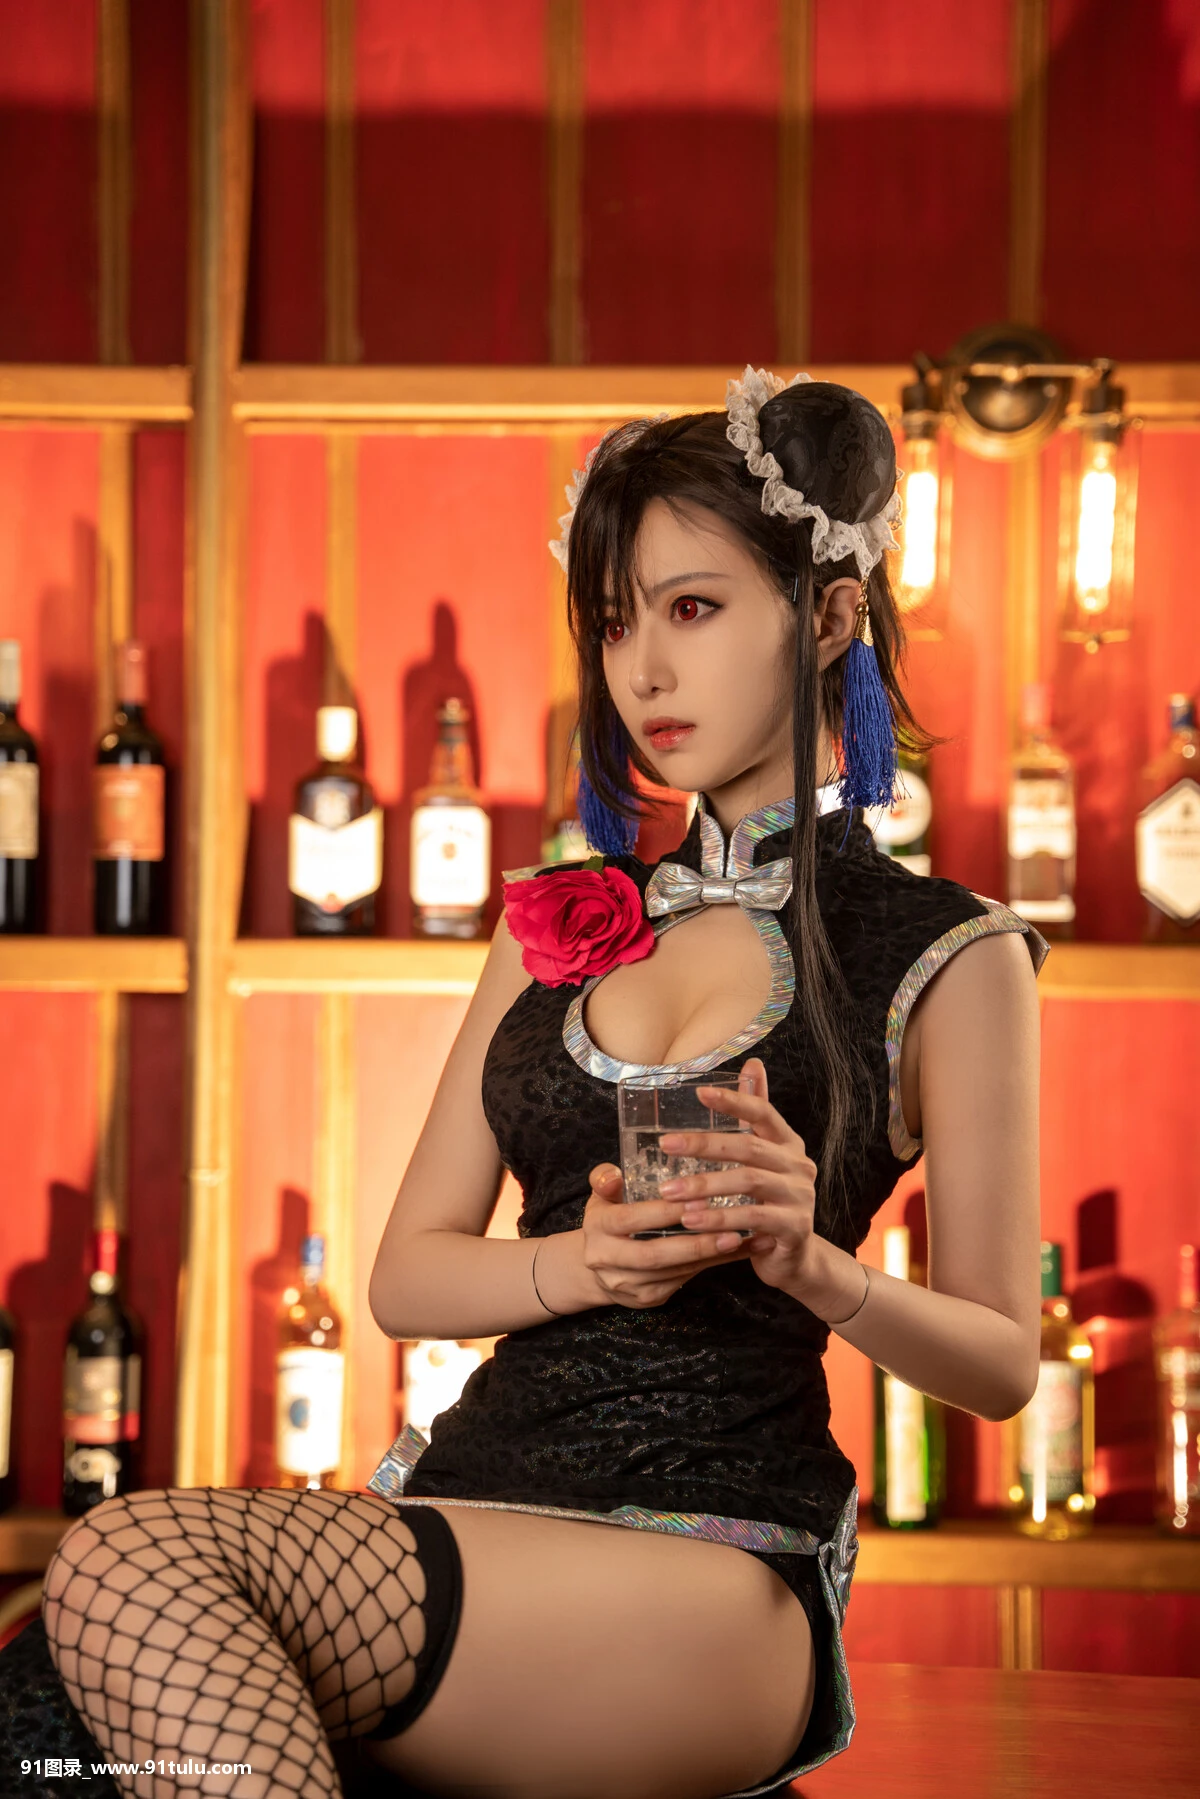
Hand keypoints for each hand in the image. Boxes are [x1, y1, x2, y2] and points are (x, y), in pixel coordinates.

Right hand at [581, 1162, 756, 1309]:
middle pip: (653, 1255)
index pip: (629, 1220)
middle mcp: (607, 1261)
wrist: (597, 1268)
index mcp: (598, 1228)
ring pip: (674, 1272)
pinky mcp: (647, 1298)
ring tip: (742, 1241)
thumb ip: (605, 1180)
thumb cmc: (608, 1220)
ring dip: (711, 1257)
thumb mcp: (601, 1196)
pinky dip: (712, 1265)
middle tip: (731, 1231)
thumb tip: (615, 1174)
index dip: (663, 1212)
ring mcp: (628, 1284)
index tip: (698, 1200)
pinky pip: (684, 1280)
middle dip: (694, 1245)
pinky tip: (736, 1253)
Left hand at [656, 1057, 820, 1296]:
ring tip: (669, 1191)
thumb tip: (752, 1064)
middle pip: (749, 1146)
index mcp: (789, 1144)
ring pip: (748, 1182)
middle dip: (704, 1145)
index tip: (698, 1092)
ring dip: (705, 1185)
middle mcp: (799, 1166)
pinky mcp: (794, 1228)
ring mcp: (800, 1197)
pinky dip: (719, 1219)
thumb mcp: (763, 1159)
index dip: (733, 1100)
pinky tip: (691, 1220)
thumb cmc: (770, 1203)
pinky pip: (752, 1219)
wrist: (795, 1259)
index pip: (763, 1112)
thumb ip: (754, 1116)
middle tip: (667, 1145)